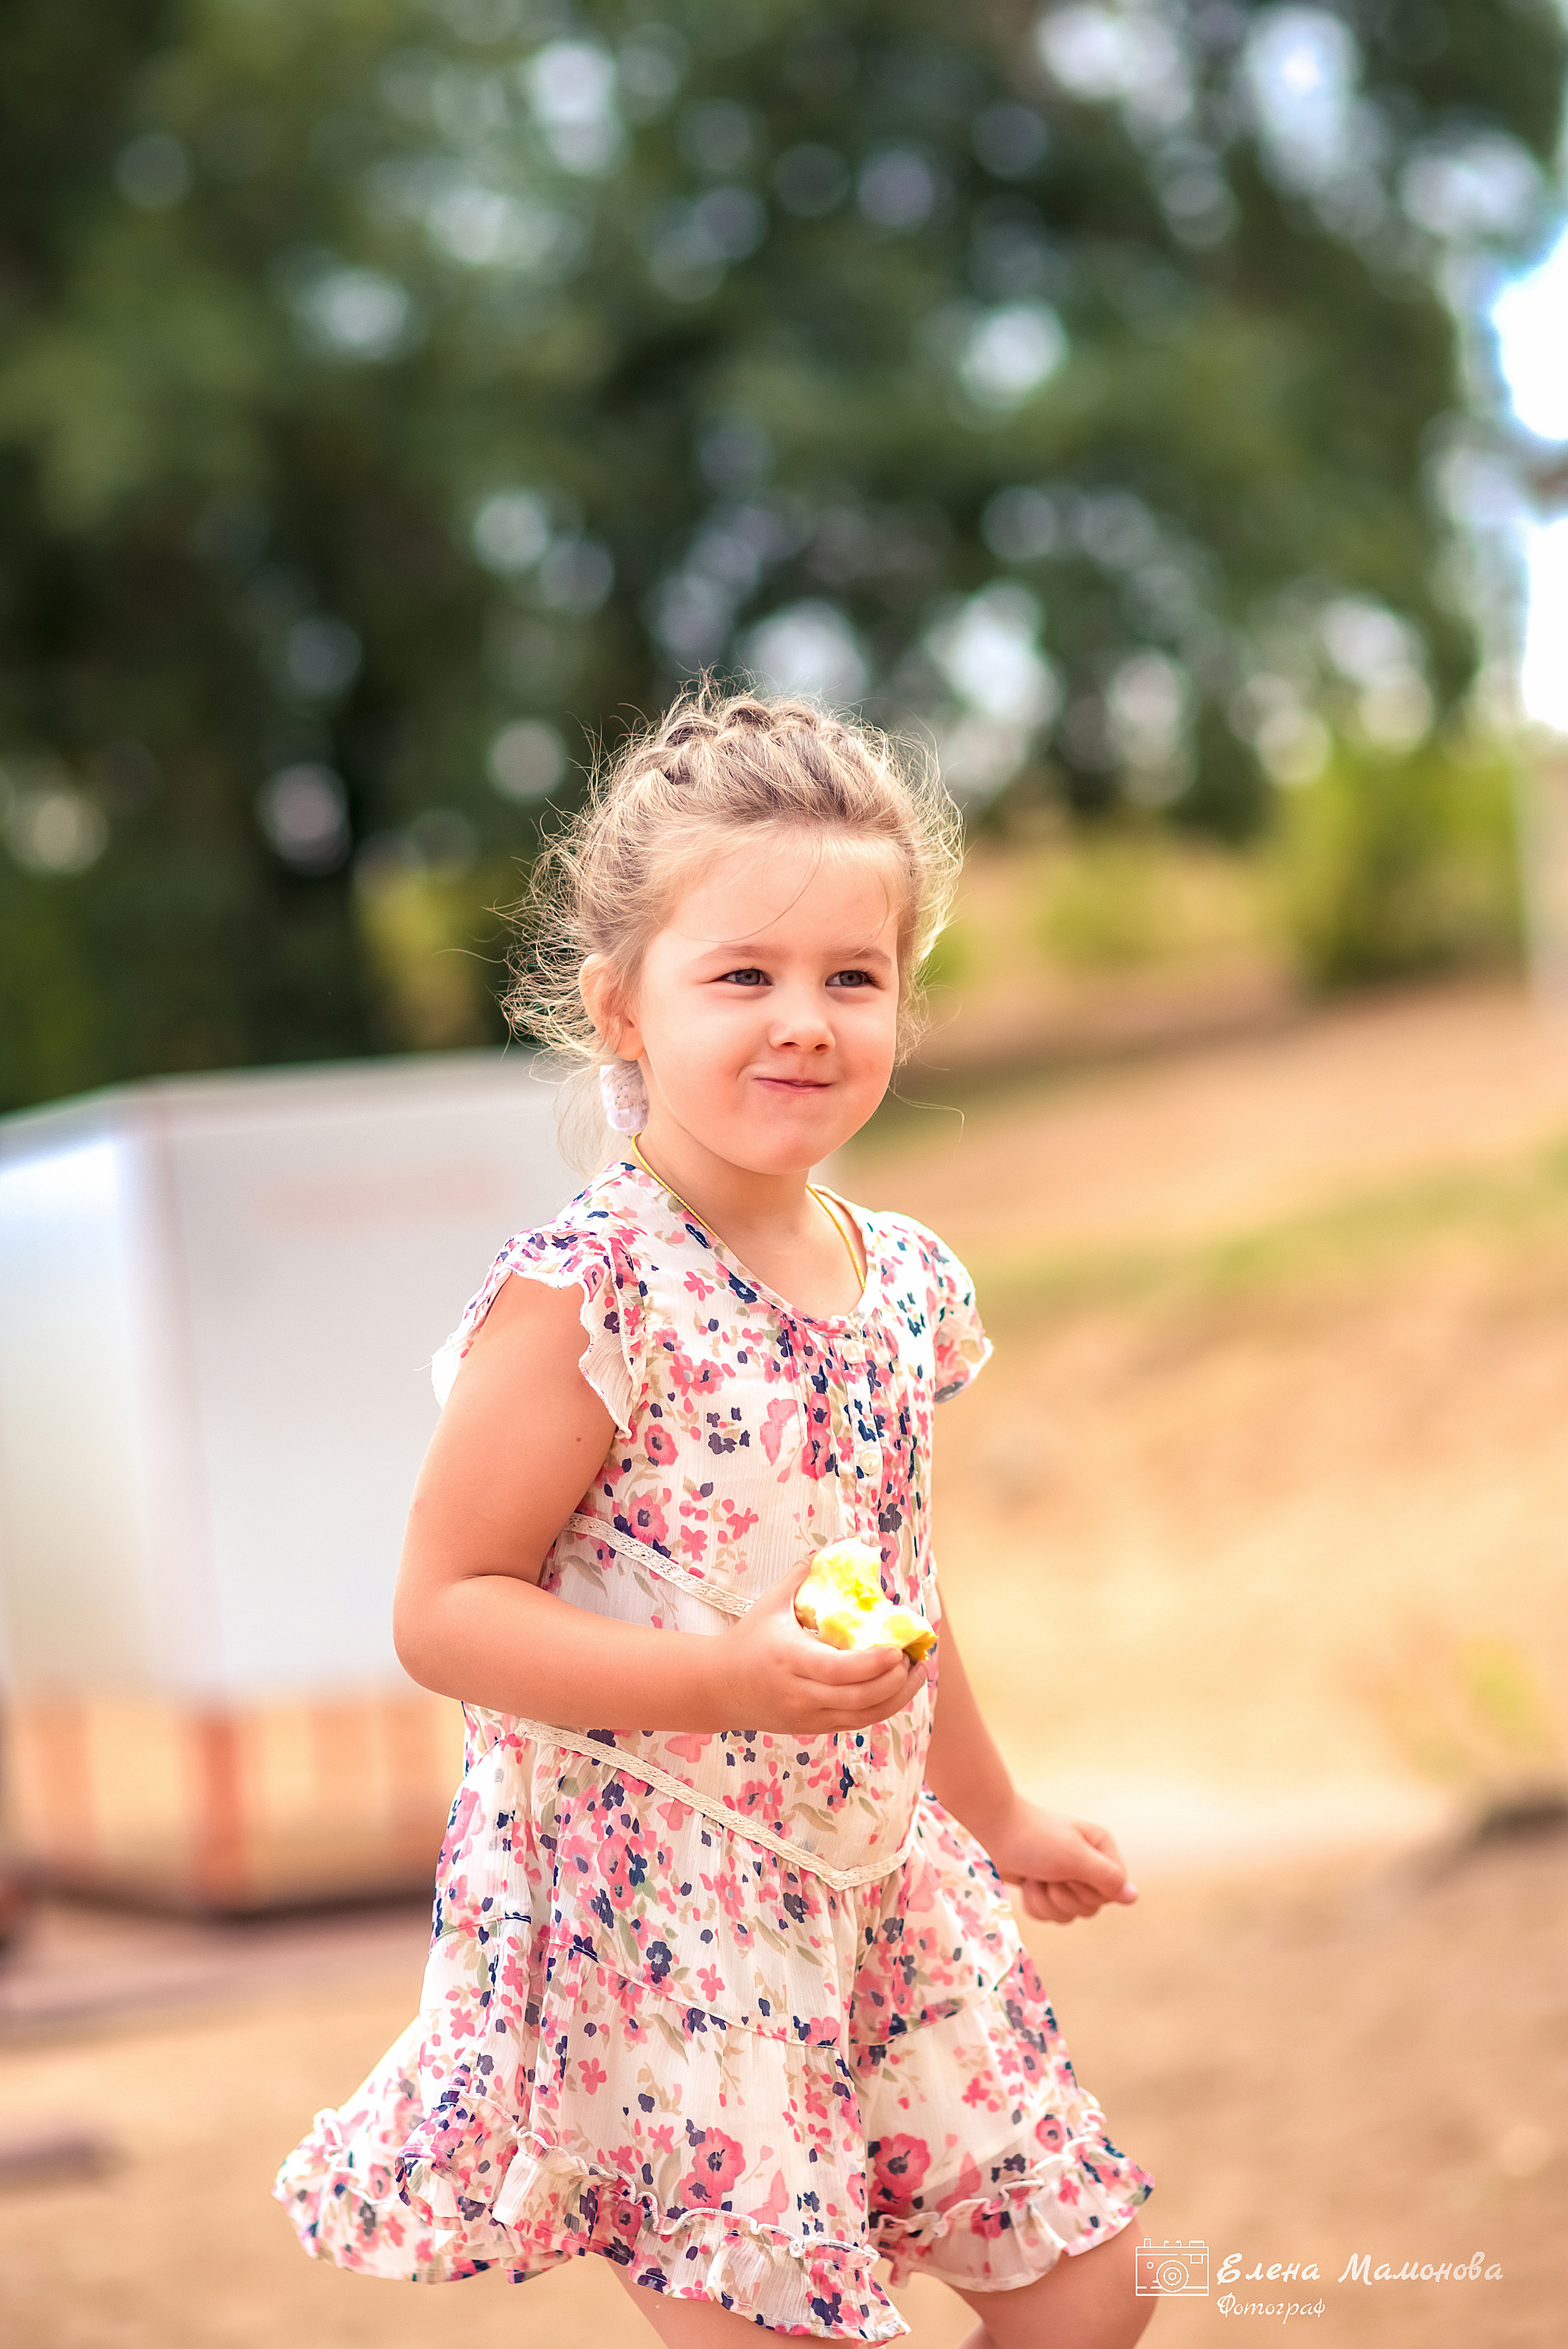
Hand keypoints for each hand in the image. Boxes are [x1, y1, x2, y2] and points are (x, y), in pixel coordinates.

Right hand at [711, 1567, 930, 1735]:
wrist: (720, 1687)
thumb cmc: (748, 1641)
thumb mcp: (770, 1604)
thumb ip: (801, 1576)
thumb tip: (832, 1549)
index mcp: (790, 1659)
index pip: (838, 1670)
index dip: (873, 1664)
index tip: (896, 1649)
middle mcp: (800, 1693)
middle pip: (858, 1697)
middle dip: (894, 1681)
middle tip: (912, 1657)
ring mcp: (808, 1716)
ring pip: (862, 1716)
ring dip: (896, 1698)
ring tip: (915, 1674)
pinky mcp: (813, 1728)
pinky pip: (855, 1722)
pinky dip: (880, 1707)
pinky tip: (895, 1688)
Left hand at [985, 1796, 1138, 1925]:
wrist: (990, 1830)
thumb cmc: (1033, 1838)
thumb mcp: (1074, 1857)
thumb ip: (1106, 1877)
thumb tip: (1134, 1897)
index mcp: (1101, 1848)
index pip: (1114, 1891)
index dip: (1091, 1891)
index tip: (1071, 1875)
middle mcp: (1087, 1863)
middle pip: (1092, 1907)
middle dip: (1065, 1897)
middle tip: (1049, 1875)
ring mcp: (1066, 1877)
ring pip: (1070, 1915)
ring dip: (1047, 1901)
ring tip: (1034, 1878)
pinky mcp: (1045, 1889)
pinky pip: (1051, 1915)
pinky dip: (1035, 1904)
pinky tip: (1026, 1884)